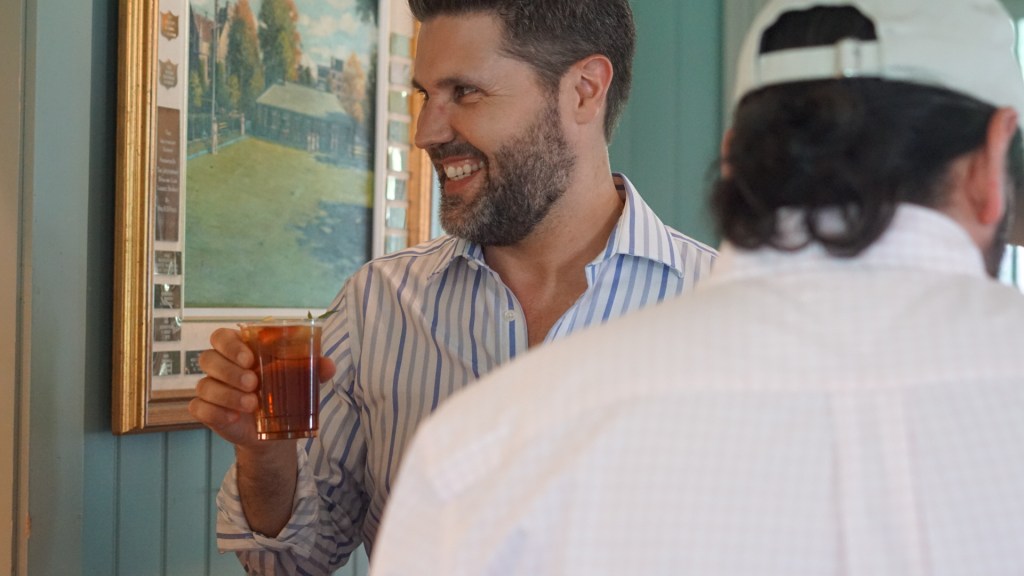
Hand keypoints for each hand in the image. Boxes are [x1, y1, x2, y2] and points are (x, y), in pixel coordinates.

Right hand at [188, 328, 336, 448]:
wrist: (273, 430)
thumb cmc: (283, 393)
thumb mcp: (300, 381)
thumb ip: (314, 369)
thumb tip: (328, 365)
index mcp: (238, 349)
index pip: (221, 336)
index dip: (230, 345)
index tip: (249, 358)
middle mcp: (219, 366)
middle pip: (208, 358)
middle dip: (229, 371)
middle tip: (254, 383)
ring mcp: (210, 388)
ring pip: (204, 385)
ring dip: (227, 394)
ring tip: (252, 404)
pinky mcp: (205, 410)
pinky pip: (198, 408)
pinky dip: (215, 412)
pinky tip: (233, 417)